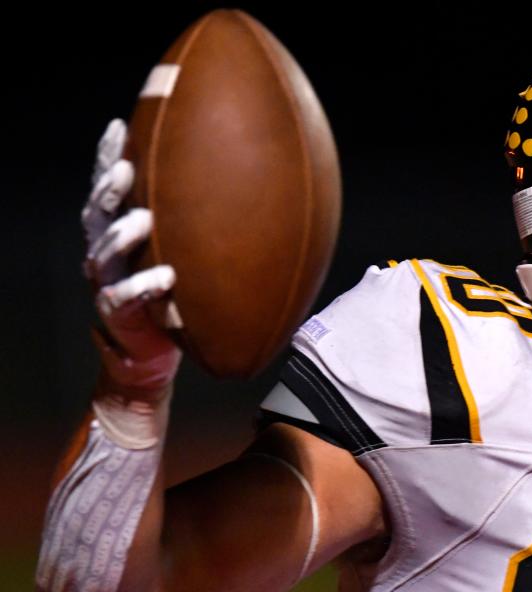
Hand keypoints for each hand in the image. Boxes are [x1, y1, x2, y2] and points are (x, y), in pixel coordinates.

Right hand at [82, 119, 181, 399]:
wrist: (154, 351)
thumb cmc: (176, 295)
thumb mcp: (187, 256)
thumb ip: (202, 227)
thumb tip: (259, 191)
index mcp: (120, 230)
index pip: (108, 188)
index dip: (108, 157)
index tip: (119, 126)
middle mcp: (107, 251)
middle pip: (98, 212)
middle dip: (108, 188)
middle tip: (126, 169)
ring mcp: (108, 281)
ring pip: (104, 251)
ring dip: (121, 234)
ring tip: (140, 219)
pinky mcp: (117, 312)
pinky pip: (123, 296)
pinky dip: (144, 286)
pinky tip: (165, 277)